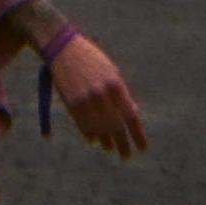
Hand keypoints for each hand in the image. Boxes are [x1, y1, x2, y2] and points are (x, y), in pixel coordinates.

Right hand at [51, 33, 147, 159]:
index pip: (130, 116)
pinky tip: (95, 138)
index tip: (142, 148)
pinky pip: (84, 127)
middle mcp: (102, 94)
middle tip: (126, 156)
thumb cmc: (91, 59)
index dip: (138, 135)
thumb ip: (121, 93)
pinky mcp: (72, 105)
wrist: (63, 48)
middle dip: (123, 145)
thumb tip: (132, 115)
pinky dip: (91, 135)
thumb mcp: (111, 71)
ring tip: (110, 147)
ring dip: (106, 142)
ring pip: (100, 131)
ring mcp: (86, 100)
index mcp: (115, 84)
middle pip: (116, 128)